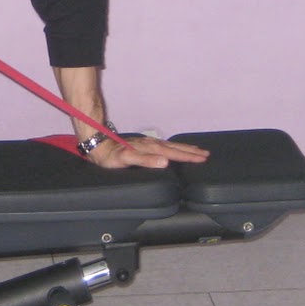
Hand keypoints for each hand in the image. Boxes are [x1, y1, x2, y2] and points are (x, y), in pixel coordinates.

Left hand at [87, 135, 207, 169]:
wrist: (98, 144)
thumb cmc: (110, 156)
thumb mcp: (126, 160)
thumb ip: (145, 160)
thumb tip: (164, 162)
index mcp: (150, 148)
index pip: (173, 153)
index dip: (188, 157)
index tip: (202, 159)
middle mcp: (151, 144)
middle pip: (175, 148)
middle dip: (191, 152)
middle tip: (206, 154)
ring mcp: (147, 143)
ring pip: (171, 145)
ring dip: (184, 148)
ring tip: (197, 150)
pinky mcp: (143, 144)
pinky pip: (164, 145)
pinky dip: (173, 147)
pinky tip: (174, 149)